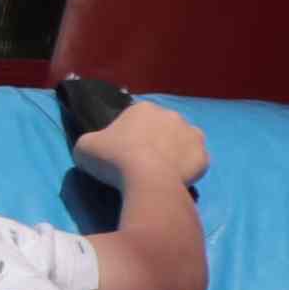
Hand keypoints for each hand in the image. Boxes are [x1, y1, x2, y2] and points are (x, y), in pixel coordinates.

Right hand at [80, 96, 209, 195]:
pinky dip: (187, 170)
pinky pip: (194, 162)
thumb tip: (95, 147)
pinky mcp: (203, 156)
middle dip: (154, 141)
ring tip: (161, 173)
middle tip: (142, 164)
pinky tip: (175, 180)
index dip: (128, 135)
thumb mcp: (85, 148)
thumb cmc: (115, 160)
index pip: (135, 118)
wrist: (147, 180)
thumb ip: (91, 142)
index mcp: (143, 108)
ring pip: (182, 142)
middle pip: (161, 127)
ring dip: (174, 152)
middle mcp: (171, 114)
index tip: (122, 153)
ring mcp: (191, 134)